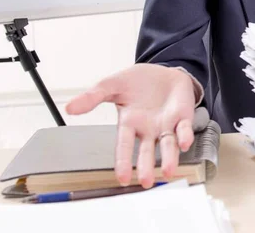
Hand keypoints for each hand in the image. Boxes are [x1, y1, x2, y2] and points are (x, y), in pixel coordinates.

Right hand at [65, 64, 195, 187]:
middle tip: (146, 182)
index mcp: (129, 123)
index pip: (124, 145)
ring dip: (169, 157)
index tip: (122, 178)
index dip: (123, 161)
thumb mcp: (112, 85)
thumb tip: (69, 107)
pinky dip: (185, 135)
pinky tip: (184, 143)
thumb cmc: (137, 82)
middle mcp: (148, 129)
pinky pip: (184, 128)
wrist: (162, 71)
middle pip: (147, 151)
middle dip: (146, 166)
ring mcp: (166, 124)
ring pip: (168, 145)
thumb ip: (93, 96)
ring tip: (168, 171)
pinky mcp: (183, 116)